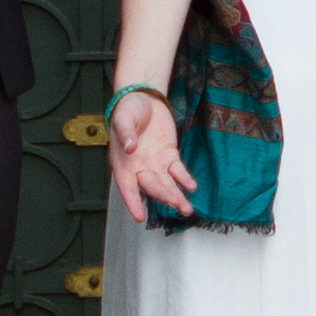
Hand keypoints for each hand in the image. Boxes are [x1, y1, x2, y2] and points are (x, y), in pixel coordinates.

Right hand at [107, 90, 196, 220]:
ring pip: (166, 184)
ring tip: (187, 209)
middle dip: (164, 196)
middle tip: (176, 204)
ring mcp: (155, 163)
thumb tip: (130, 147)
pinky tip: (192, 187)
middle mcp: (139, 168)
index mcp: (123, 162)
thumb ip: (126, 133)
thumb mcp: (123, 117)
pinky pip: (178, 170)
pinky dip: (185, 179)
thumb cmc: (128, 109)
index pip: (126, 187)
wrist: (144, 98)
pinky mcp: (169, 155)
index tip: (139, 217)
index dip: (132, 202)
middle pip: (152, 186)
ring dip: (176, 195)